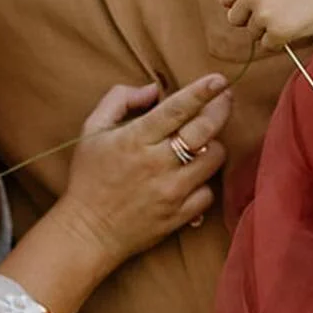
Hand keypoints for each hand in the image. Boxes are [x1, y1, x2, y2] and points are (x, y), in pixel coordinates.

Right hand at [58, 75, 230, 265]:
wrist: (87, 232)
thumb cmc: (89, 177)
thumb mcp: (92, 130)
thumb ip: (119, 99)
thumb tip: (153, 89)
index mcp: (135, 139)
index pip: (176, 109)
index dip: (201, 91)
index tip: (219, 79)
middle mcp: (157, 164)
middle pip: (204, 130)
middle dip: (221, 108)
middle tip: (225, 97)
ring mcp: (171, 192)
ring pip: (213, 159)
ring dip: (212, 145)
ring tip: (202, 141)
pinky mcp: (180, 215)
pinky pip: (209, 192)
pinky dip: (204, 181)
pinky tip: (193, 176)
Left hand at [218, 0, 312, 50]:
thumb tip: (232, 8)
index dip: (238, 5)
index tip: (253, 6)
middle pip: (235, 19)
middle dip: (252, 20)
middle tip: (278, 10)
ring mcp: (262, 13)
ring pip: (253, 33)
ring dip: (269, 29)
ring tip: (293, 13)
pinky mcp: (276, 32)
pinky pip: (268, 45)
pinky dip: (280, 41)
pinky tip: (297, 25)